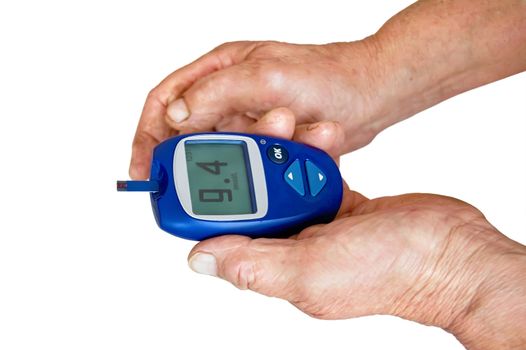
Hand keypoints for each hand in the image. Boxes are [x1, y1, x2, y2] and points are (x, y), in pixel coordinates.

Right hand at [129, 0, 525, 180]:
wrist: (372, 95)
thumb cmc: (330, 76)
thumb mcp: (269, 78)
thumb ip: (218, 92)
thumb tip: (176, 115)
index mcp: (220, 69)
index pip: (166, 99)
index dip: (148, 133)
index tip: (145, 166)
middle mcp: (228, 91)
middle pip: (185, 129)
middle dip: (180, 158)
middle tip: (179, 189)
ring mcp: (246, 115)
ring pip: (216, 148)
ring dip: (220, 167)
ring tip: (233, 179)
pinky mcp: (265, 135)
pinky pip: (241, 157)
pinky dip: (242, 170)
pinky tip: (253, 178)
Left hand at [187, 109, 525, 349]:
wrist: (451, 252)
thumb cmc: (388, 272)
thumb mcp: (310, 272)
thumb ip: (253, 265)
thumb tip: (200, 259)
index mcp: (274, 265)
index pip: (226, 229)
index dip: (214, 194)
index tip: (212, 158)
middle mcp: (290, 244)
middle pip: (255, 195)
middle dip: (256, 156)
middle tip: (268, 124)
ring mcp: (316, 222)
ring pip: (285, 176)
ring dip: (288, 147)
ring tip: (299, 124)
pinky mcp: (338, 202)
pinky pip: (315, 170)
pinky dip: (316, 150)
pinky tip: (324, 133)